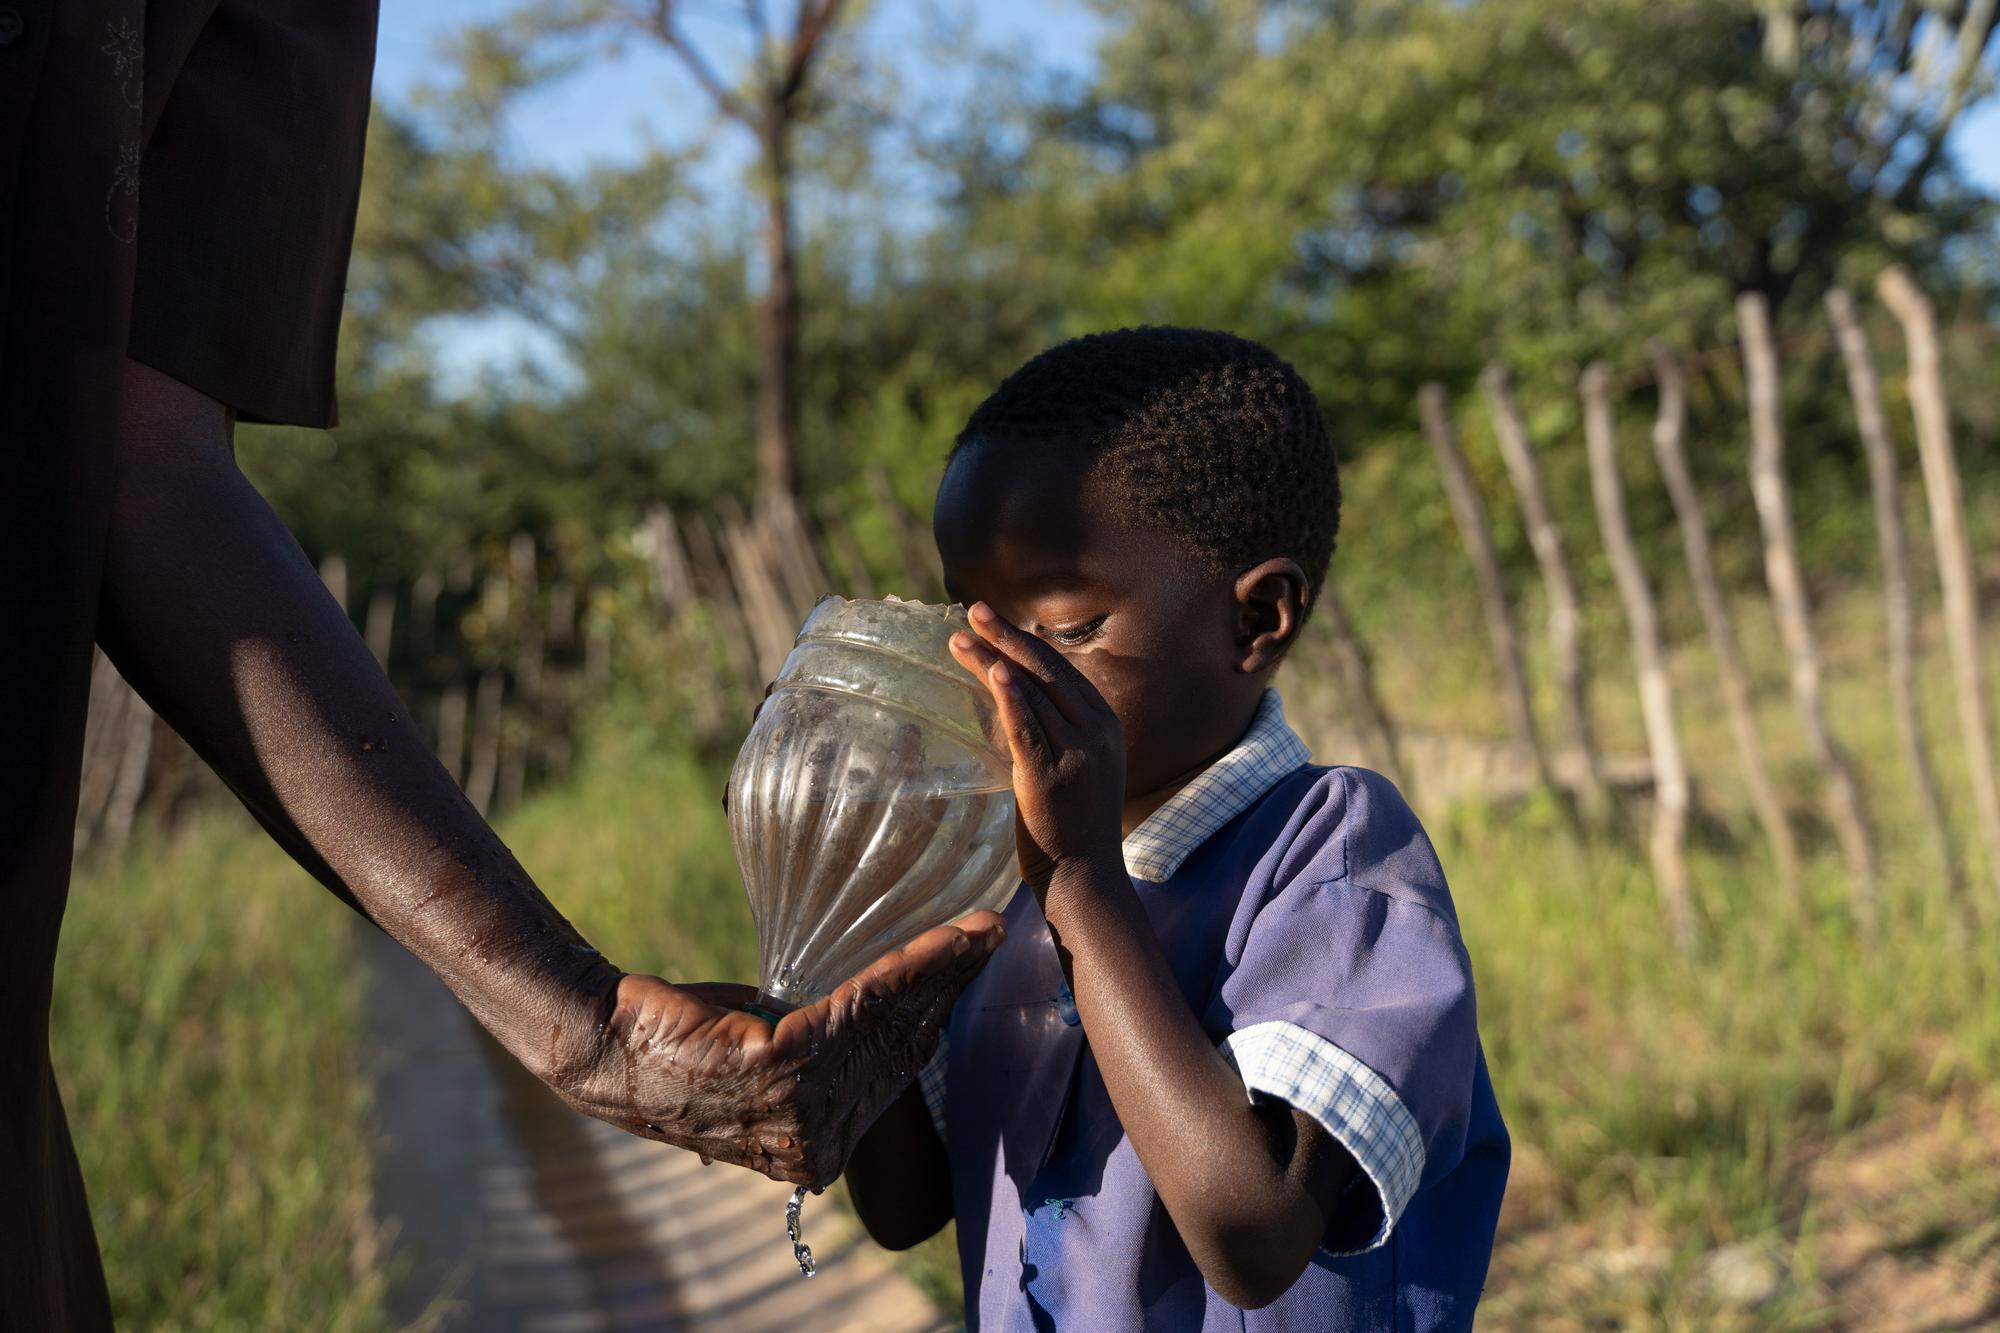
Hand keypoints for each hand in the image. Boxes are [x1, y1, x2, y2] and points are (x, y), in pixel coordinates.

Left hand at [552, 911, 1005, 1185]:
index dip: (934, 1018)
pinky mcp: (780, 1069)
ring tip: (976, 930)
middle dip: (947, 987)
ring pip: (887, 1027)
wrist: (605, 1043)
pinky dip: (904, 971)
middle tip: (987, 935)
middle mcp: (815, 1148)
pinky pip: (858, 1010)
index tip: (967, 970)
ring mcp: (798, 1115)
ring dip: (937, 971)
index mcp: (817, 1154)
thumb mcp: (770, 1054)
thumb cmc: (682, 1040)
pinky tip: (938, 943)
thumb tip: (885, 1003)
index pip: (893, 1077)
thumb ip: (824, 1046)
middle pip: (901, 1052)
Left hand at [949, 602, 1124, 889]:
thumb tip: (1018, 694)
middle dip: (1008, 636)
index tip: (993, 621)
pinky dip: (1011, 698)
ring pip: (1032, 693)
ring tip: (959, 638)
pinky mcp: (1051, 777)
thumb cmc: (1075, 824)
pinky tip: (994, 672)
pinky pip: (1028, 729)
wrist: (1085, 876)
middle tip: (973, 610)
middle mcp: (1096, 732)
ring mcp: (1077, 754)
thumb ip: (1059, 730)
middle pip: (1047, 671)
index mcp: (1105, 724)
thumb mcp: (1081, 766)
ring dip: (993, 660)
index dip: (1025, 642)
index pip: (1061, 670)